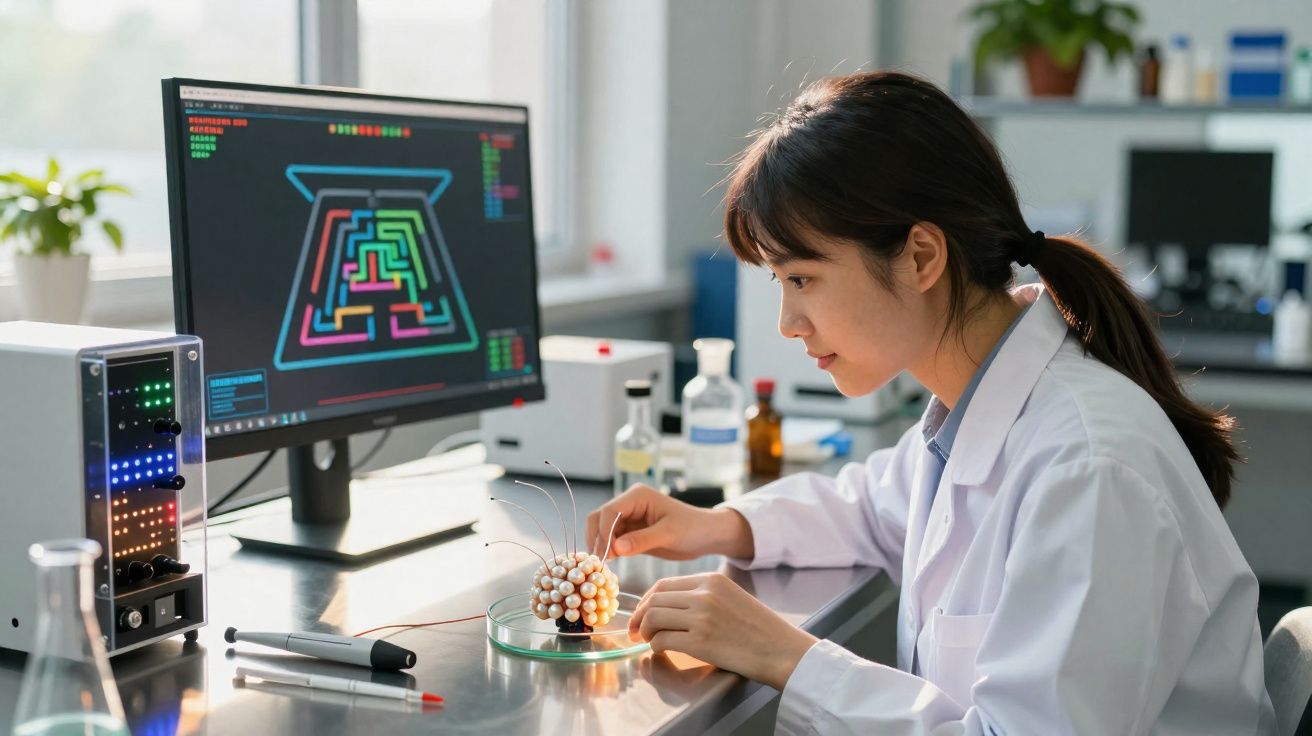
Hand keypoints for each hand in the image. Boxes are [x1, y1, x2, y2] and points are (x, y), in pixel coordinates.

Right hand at [584, 484, 752, 560]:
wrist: (706, 535)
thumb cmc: (693, 528)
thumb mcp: (669, 534)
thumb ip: (642, 540)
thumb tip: (616, 549)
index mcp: (637, 496)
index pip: (609, 511)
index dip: (604, 533)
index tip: (607, 555)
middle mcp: (628, 503)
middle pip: (598, 518)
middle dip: (597, 539)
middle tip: (602, 562)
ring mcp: (628, 518)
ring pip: (601, 530)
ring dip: (600, 546)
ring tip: (605, 566)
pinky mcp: (630, 532)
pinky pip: (611, 540)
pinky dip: (608, 551)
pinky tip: (611, 564)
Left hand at [628, 572, 817, 690]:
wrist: (781, 649)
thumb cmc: (759, 628)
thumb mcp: (731, 597)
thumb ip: (703, 595)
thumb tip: (669, 605)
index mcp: (711, 580)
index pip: (664, 584)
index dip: (647, 600)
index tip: (641, 613)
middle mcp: (704, 594)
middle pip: (655, 599)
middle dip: (640, 616)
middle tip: (636, 630)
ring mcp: (702, 617)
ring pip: (654, 617)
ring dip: (645, 631)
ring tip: (649, 640)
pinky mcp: (701, 641)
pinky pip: (662, 640)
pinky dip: (656, 646)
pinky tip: (661, 650)